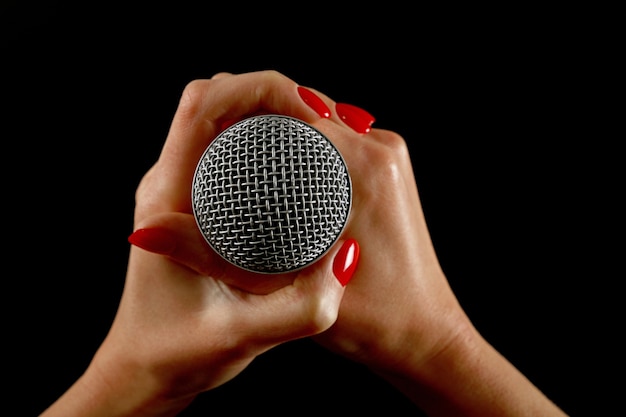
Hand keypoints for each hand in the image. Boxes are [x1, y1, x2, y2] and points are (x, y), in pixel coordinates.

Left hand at [40, 71, 356, 416]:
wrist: (146, 367)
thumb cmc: (176, 352)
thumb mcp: (240, 336)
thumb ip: (299, 308)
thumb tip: (345, 258)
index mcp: (170, 200)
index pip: (204, 104)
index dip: (263, 89)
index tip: (313, 113)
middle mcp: (171, 183)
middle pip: (219, 97)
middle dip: (277, 94)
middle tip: (328, 122)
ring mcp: (184, 190)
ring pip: (227, 118)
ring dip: (275, 112)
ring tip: (323, 135)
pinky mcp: (198, 202)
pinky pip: (233, 146)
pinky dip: (271, 137)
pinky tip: (303, 161)